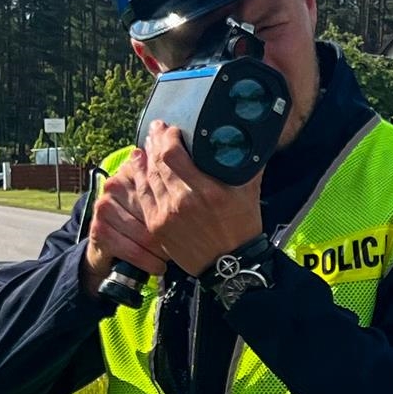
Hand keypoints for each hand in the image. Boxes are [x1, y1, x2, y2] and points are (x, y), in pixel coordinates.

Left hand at [82, 121, 265, 293]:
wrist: (231, 265)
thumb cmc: (242, 228)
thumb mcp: (249, 193)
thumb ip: (249, 165)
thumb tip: (252, 141)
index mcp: (208, 191)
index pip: (174, 154)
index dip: (168, 137)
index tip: (172, 128)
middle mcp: (184, 201)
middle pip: (158, 162)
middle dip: (155, 141)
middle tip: (157, 128)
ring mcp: (167, 215)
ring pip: (148, 177)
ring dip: (146, 157)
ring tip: (148, 144)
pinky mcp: (157, 226)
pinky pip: (143, 196)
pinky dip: (139, 178)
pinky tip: (139, 166)